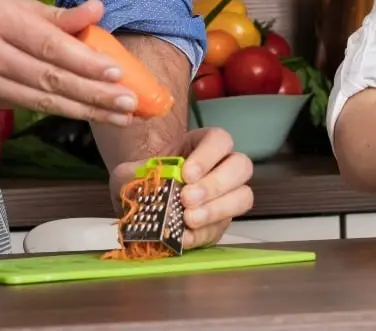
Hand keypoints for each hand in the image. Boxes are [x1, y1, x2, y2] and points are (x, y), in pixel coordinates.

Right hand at [0, 0, 136, 125]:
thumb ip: (55, 14)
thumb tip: (98, 12)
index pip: (50, 46)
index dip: (85, 63)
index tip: (118, 74)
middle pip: (50, 78)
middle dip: (94, 94)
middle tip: (130, 104)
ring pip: (42, 99)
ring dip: (85, 110)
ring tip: (119, 116)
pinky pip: (28, 105)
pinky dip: (60, 110)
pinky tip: (87, 113)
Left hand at [110, 128, 253, 249]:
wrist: (141, 204)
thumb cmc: (143, 179)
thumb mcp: (131, 171)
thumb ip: (134, 174)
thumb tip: (145, 185)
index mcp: (203, 144)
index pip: (220, 140)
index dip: (208, 155)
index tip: (186, 174)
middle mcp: (222, 166)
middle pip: (241, 166)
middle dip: (215, 184)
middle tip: (187, 199)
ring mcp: (227, 195)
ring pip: (243, 196)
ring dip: (217, 209)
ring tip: (189, 219)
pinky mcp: (220, 223)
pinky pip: (223, 228)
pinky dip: (204, 234)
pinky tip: (184, 236)